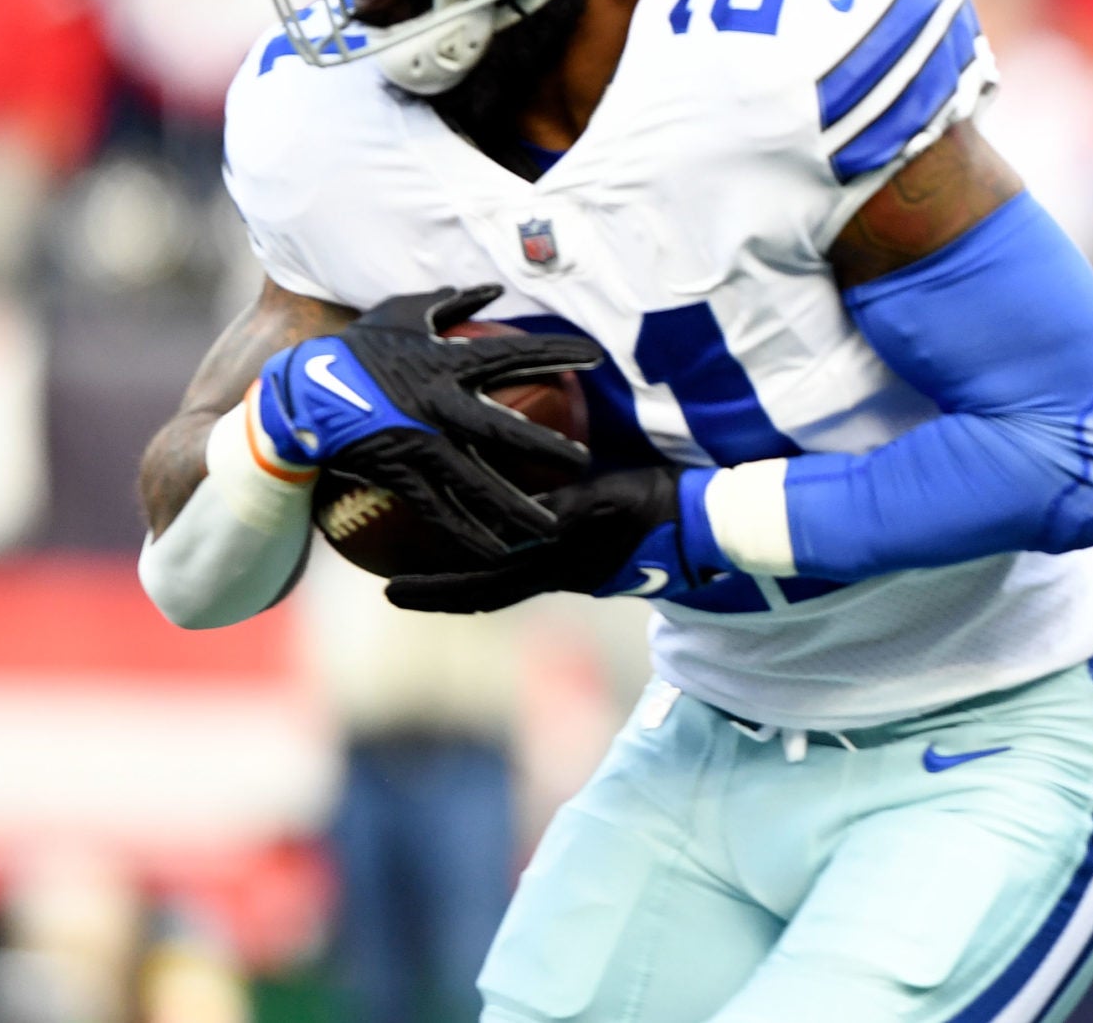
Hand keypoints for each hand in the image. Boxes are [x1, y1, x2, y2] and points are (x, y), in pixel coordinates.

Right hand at [253, 285, 600, 557]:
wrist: (298, 395)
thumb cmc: (354, 350)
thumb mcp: (400, 314)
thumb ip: (449, 302)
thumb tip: (491, 289)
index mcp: (445, 364)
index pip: (515, 356)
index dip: (556, 354)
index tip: (595, 357)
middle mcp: (438, 408)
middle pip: (505, 431)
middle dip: (547, 447)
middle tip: (584, 461)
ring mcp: (419, 447)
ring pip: (478, 484)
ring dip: (517, 508)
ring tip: (551, 527)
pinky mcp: (399, 476)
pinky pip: (440, 511)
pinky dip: (470, 533)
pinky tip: (497, 552)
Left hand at [385, 467, 717, 612]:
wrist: (704, 525)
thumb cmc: (655, 506)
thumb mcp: (605, 498)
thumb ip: (563, 508)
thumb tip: (515, 517)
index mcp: (554, 566)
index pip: (481, 587)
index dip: (434, 591)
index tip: (388, 593)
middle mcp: (558, 577)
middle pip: (486, 594)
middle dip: (440, 593)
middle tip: (394, 589)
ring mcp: (578, 573)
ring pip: (508, 582)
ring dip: (469, 580)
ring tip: (437, 566)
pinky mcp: (594, 562)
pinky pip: (534, 568)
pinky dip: (503, 562)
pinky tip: (503, 542)